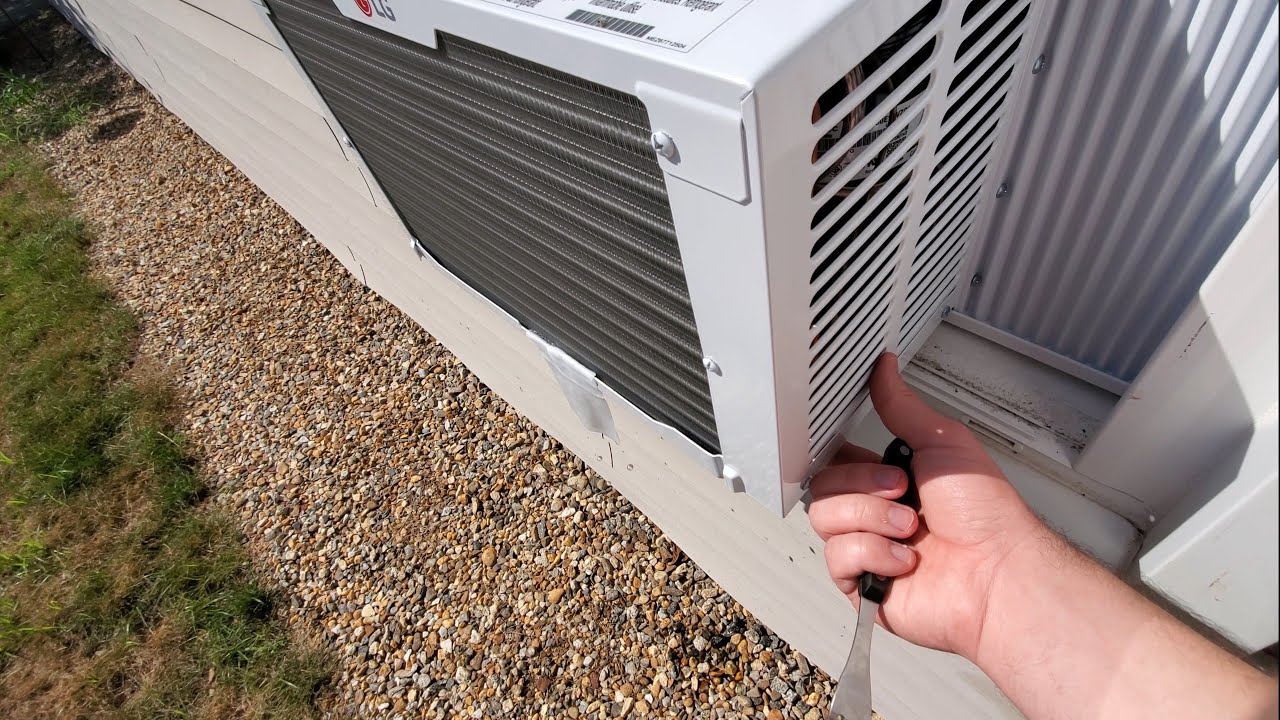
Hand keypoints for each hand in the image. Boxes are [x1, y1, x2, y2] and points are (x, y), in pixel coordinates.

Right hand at [808, 353, 1046, 660]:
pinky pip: (837, 559)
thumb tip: (885, 368)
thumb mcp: (943, 443)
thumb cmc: (986, 515)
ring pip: (825, 520)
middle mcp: (874, 515)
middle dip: (865, 486)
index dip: (842, 456)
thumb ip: (902, 407)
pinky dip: (875, 555)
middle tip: (904, 491)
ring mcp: (868, 549)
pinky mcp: (863, 584)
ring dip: (872, 519)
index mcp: (888, 480)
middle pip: (823, 487)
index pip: (836, 460)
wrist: (999, 572)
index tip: (862, 451)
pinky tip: (905, 560)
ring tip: (911, 529)